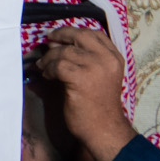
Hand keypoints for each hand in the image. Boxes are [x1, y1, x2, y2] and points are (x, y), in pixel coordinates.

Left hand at [33, 27, 136, 160]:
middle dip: (60, 35)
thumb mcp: (99, 75)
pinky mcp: (81, 78)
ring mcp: (95, 67)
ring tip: (44, 67)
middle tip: (48, 41)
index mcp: (115, 57)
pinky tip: (48, 76)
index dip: (74, 32)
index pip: (94, 34)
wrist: (103, 129)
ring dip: (49, 58)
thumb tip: (57, 42)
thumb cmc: (98, 104)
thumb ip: (85, 58)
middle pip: (79, 35)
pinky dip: (48, 69)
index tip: (60, 36)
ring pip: (64, 51)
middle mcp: (107, 59)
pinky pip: (58, 65)